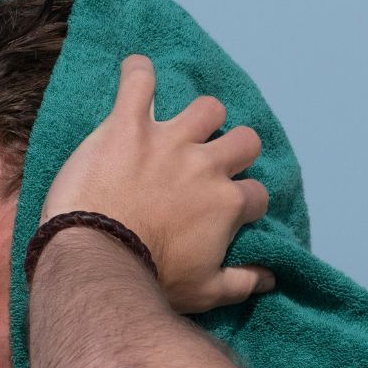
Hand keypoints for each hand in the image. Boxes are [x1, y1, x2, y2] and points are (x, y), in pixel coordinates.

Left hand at [39, 54, 274, 313]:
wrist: (98, 259)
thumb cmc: (151, 280)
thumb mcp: (205, 293)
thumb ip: (241, 282)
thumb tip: (270, 276)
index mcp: (226, 204)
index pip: (256, 194)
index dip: (244, 204)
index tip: (226, 213)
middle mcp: (206, 165)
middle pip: (244, 141)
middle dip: (234, 152)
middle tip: (210, 167)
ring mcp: (168, 140)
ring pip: (207, 109)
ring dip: (199, 118)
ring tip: (182, 130)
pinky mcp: (128, 125)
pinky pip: (138, 81)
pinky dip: (137, 74)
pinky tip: (136, 74)